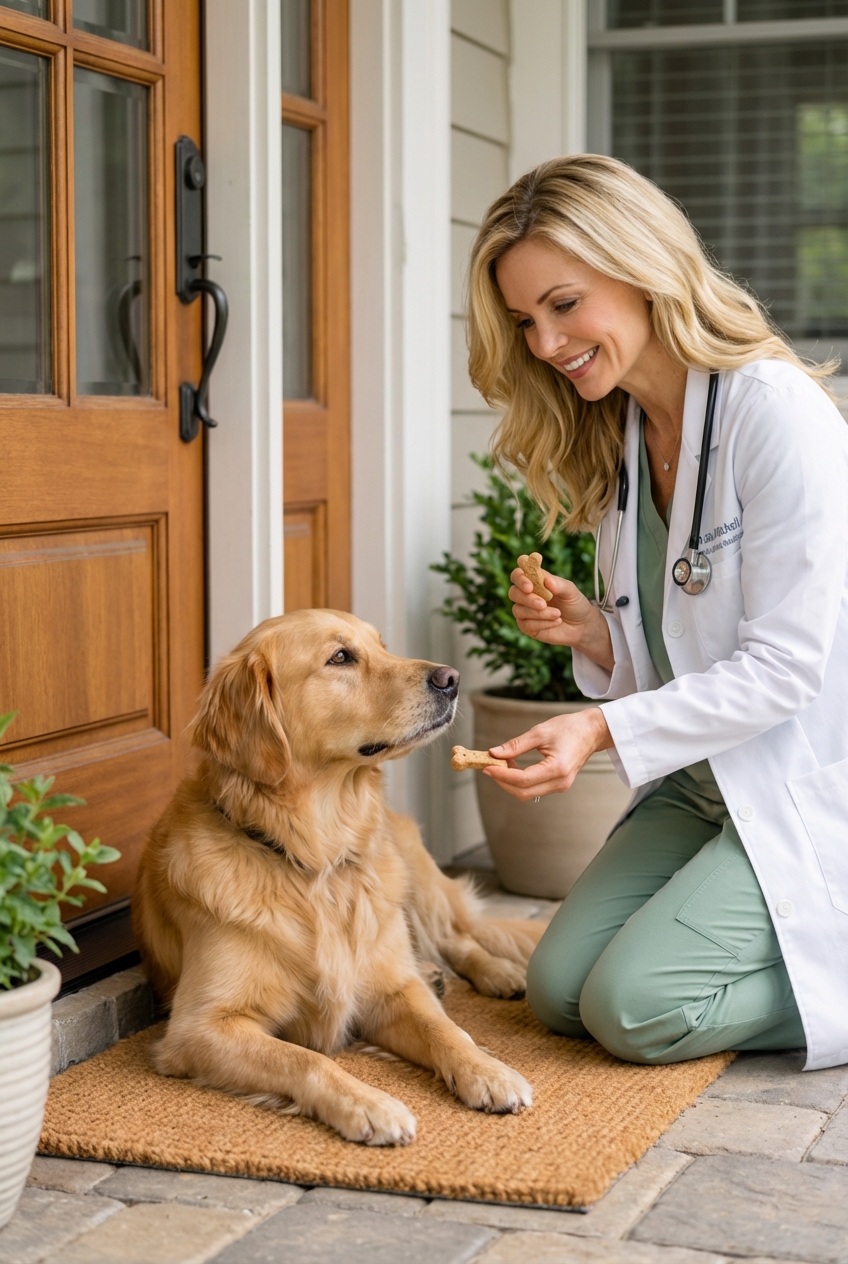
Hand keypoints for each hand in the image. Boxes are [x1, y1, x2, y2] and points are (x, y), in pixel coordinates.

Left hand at [483, 707, 613, 800]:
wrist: (591, 732)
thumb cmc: (569, 728)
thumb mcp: (540, 732)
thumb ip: (516, 745)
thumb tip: (494, 753)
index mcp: (557, 768)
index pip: (523, 780)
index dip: (502, 775)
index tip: (487, 767)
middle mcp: (560, 782)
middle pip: (523, 792)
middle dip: (502, 781)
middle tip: (489, 766)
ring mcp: (560, 786)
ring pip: (527, 793)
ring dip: (510, 782)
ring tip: (500, 764)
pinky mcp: (558, 785)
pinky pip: (534, 789)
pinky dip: (519, 781)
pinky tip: (513, 767)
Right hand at [510, 564, 613, 672]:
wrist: (582, 626)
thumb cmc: (574, 604)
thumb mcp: (571, 592)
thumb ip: (559, 585)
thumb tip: (547, 580)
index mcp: (534, 581)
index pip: (518, 575)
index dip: (519, 578)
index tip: (529, 586)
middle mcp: (526, 595)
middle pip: (513, 592)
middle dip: (527, 599)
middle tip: (543, 604)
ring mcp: (525, 611)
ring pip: (518, 610)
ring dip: (538, 613)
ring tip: (557, 614)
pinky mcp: (527, 626)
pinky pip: (526, 625)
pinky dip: (542, 623)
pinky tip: (556, 622)